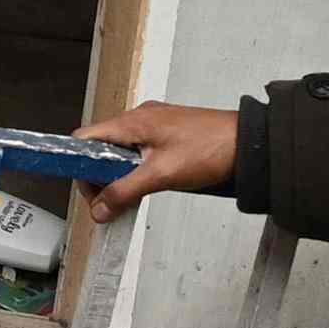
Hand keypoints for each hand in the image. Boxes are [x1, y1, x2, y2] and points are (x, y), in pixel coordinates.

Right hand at [79, 98, 239, 220]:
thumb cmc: (211, 148)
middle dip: (100, 176)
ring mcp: (154, 125)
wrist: (248, 143)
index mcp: (132, 122)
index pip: (85, 138)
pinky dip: (136, 170)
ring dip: (119, 175)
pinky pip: (138, 151)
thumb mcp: (161, 175)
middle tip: (112, 200)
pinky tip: (148, 185)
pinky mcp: (167, 134)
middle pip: (100, 147)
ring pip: (120, 151)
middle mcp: (139, 119)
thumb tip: (100, 208)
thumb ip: (126, 191)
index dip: (80, 166)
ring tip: (133, 195)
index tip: (90, 190)